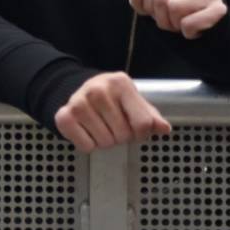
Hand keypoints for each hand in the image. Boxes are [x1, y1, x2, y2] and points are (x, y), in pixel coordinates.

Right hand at [53, 72, 171, 152]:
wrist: (82, 91)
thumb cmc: (113, 99)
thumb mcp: (134, 102)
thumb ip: (151, 117)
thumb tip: (164, 128)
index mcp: (120, 84)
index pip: (143, 123)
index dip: (141, 133)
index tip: (134, 128)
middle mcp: (98, 90)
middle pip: (123, 135)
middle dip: (121, 137)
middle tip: (114, 126)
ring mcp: (79, 102)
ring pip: (105, 142)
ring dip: (105, 141)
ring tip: (101, 127)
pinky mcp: (64, 116)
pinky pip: (86, 146)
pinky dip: (88, 145)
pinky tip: (87, 131)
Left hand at [127, 0, 227, 38]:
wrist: (214, 51)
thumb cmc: (184, 29)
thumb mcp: (157, 14)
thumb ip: (143, 2)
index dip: (149, 5)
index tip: (164, 14)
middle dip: (163, 19)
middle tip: (178, 24)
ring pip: (174, 8)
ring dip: (176, 26)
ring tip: (187, 27)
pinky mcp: (220, 11)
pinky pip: (189, 23)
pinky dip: (189, 34)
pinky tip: (198, 33)